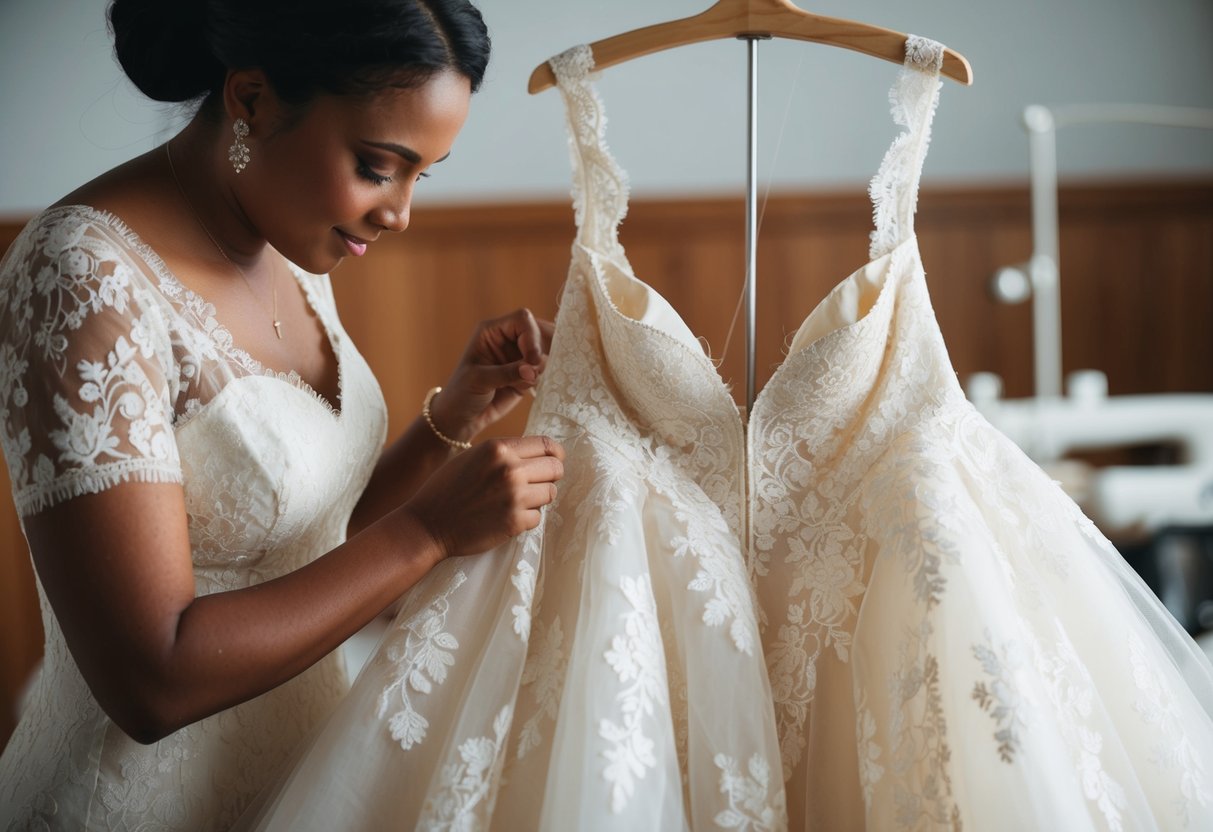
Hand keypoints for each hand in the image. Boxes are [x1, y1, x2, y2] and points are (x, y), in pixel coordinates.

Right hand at [403, 436, 564, 558]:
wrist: (427, 525)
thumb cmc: (447, 489)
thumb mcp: (473, 456)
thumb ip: (504, 452)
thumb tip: (539, 454)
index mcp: (498, 448)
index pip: (546, 445)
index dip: (554, 454)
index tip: (554, 460)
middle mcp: (509, 469)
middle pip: (555, 468)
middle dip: (550, 476)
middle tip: (537, 484)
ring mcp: (514, 497)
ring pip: (550, 493)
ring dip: (539, 498)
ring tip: (518, 501)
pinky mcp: (515, 522)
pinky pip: (538, 517)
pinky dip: (526, 519)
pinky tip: (507, 517)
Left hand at [427, 308, 554, 442]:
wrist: (462, 418)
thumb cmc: (461, 394)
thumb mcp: (479, 380)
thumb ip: (507, 372)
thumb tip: (532, 369)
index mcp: (492, 331)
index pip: (522, 320)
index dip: (532, 336)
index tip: (532, 360)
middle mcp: (508, 339)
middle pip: (538, 332)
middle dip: (541, 351)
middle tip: (536, 371)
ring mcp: (518, 356)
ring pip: (544, 353)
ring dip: (540, 368)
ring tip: (521, 384)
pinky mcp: (526, 373)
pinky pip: (543, 370)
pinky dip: (540, 379)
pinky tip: (522, 389)